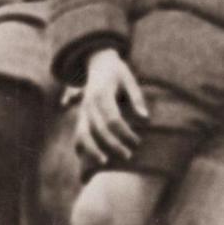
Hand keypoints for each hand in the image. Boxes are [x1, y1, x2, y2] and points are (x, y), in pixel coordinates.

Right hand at [71, 48, 148, 169]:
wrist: (98, 61)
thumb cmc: (118, 72)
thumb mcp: (129, 79)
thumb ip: (136, 98)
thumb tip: (146, 118)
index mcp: (102, 94)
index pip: (112, 119)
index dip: (125, 133)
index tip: (137, 141)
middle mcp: (89, 104)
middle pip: (98, 130)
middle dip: (113, 145)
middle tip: (128, 156)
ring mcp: (82, 111)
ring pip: (82, 134)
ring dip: (92, 150)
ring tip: (104, 163)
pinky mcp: (81, 117)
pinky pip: (78, 135)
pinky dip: (82, 148)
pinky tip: (90, 161)